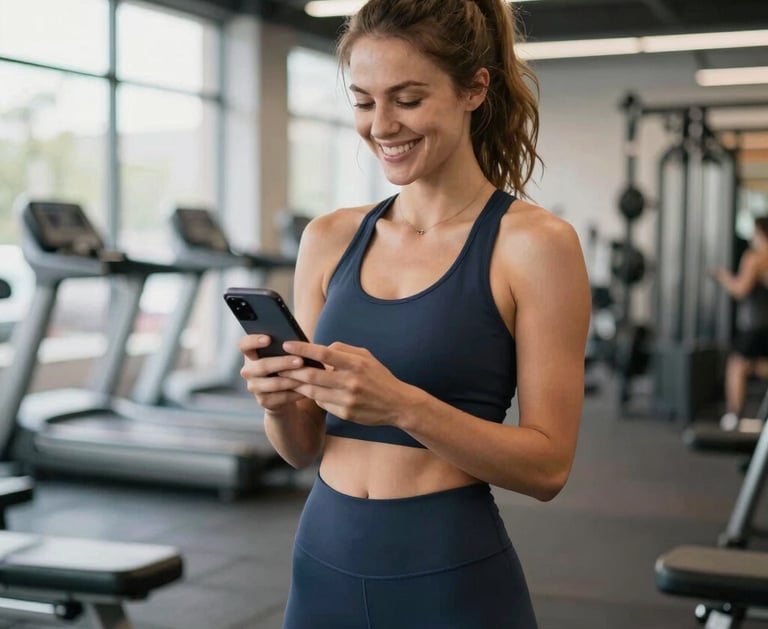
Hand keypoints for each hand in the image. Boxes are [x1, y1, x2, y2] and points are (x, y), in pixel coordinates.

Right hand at [238, 334, 310, 411]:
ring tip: (308, 375)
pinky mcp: (263, 401)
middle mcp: (248, 371)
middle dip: (283, 362)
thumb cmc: (287, 366)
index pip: (244, 345)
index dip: (253, 341)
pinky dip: (296, 392)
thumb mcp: (284, 355)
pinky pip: (282, 397)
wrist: (286, 392)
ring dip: (292, 379)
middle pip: (262, 365)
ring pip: (274, 383)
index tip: (268, 339)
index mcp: (251, 355)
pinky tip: (307, 388)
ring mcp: (254, 387)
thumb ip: (286, 347)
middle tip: (300, 360)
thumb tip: (297, 342)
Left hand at [279, 340, 417, 426]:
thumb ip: (343, 349)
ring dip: (298, 384)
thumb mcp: (366, 357)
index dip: (302, 348)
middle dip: (292, 370)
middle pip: (312, 374)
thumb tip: (321, 348)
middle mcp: (350, 382)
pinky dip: (313, 396)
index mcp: (355, 363)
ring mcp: (347, 399)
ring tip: (287, 378)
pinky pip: (321, 403)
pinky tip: (308, 391)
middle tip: (278, 365)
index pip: (323, 353)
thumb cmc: (379, 377)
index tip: (286, 344)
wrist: (398, 404)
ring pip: (313, 391)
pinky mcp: (345, 413)